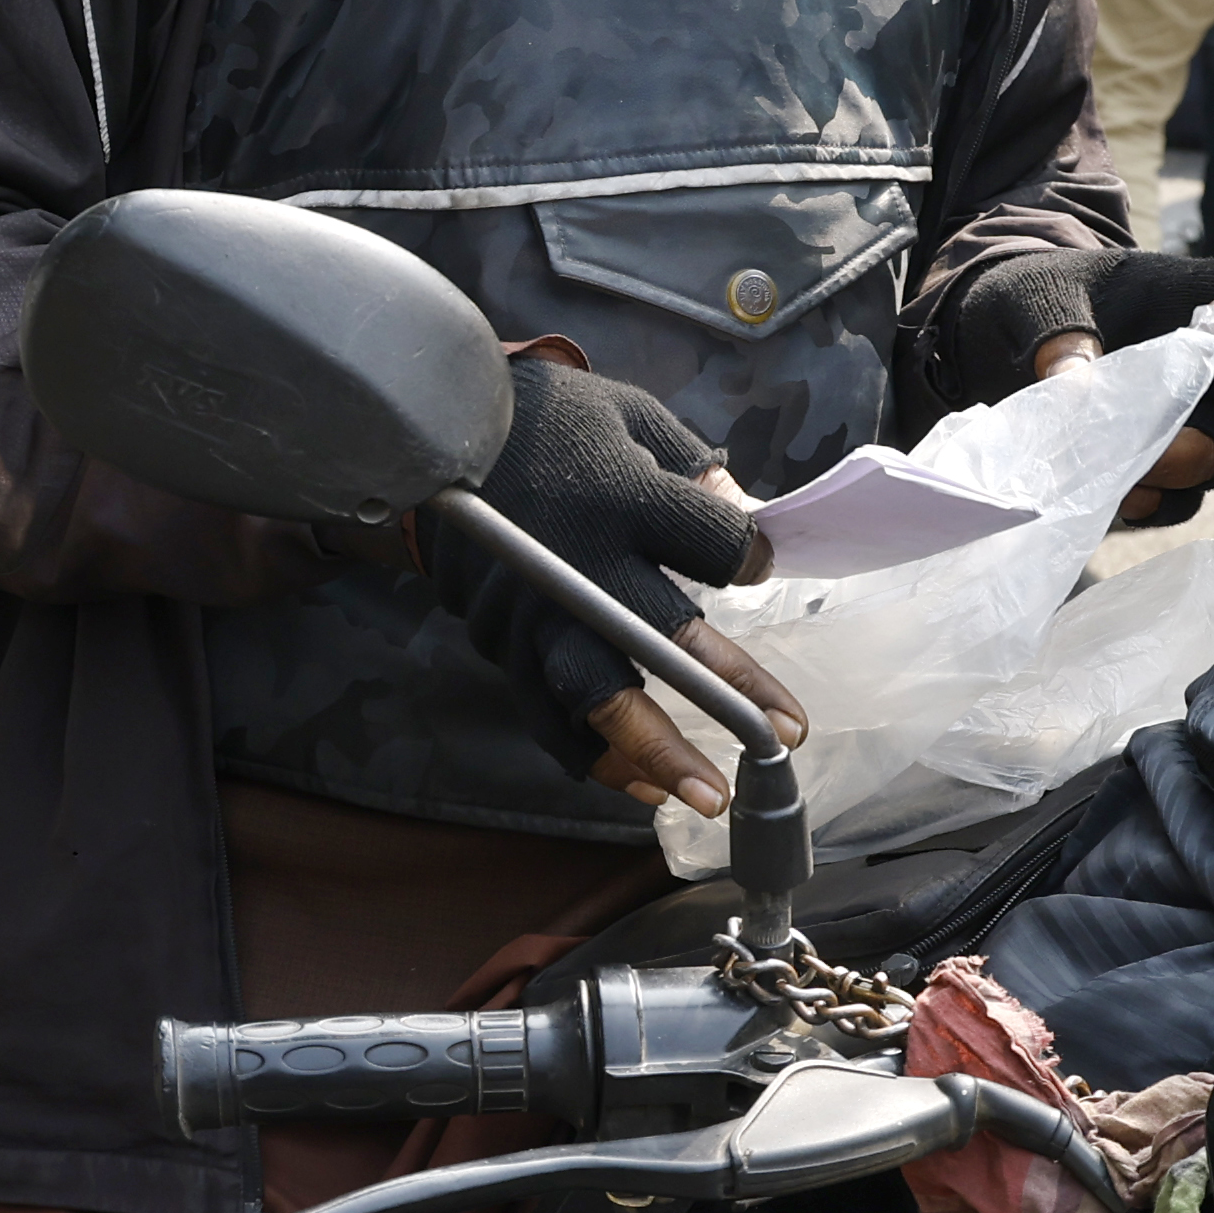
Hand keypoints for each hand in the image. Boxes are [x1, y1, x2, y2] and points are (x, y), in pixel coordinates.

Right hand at [433, 357, 796, 811]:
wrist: (437, 440)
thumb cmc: (553, 423)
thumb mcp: (631, 417)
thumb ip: (692, 470)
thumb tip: (750, 517)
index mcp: (621, 497)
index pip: (713, 544)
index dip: (749, 559)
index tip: (759, 566)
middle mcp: (578, 563)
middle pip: (656, 640)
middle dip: (723, 695)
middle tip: (776, 742)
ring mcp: (533, 612)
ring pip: (596, 699)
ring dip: (655, 753)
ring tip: (705, 795)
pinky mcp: (498, 643)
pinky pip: (546, 717)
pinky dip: (592, 758)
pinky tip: (640, 784)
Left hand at [1044, 271, 1213, 527]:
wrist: (999, 342)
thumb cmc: (1035, 300)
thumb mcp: (1035, 296)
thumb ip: (1058, 328)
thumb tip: (1072, 382)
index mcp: (1188, 297)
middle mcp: (1206, 362)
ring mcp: (1190, 418)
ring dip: (1191, 461)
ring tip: (1143, 465)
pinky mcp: (1157, 467)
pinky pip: (1180, 497)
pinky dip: (1158, 501)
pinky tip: (1128, 497)